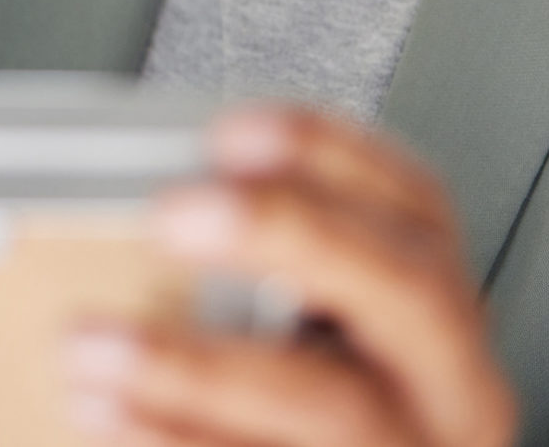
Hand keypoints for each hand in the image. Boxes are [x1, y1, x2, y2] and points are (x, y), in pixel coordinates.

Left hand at [64, 104, 518, 446]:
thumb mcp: (319, 347)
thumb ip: (270, 282)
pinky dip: (180, 440)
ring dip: (199, 368)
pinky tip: (113, 416)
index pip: (416, 203)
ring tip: (96, 344)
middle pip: (405, 290)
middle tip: (172, 214)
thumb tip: (144, 217)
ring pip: (336, 405)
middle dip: (290, 234)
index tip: (231, 132)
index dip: (330, 152)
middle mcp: (452, 387)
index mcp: (441, 316)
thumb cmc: (307, 430)